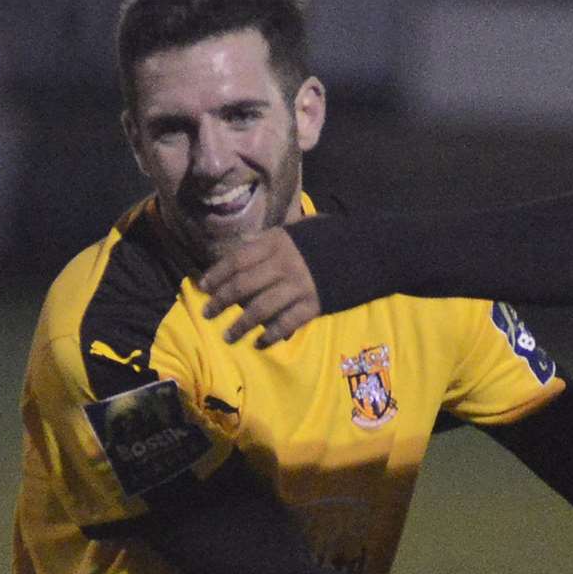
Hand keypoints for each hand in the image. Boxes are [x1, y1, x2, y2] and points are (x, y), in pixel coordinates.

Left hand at [198, 228, 321, 345]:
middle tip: (207, 313)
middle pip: (244, 286)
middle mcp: (285, 264)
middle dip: (222, 301)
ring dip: (241, 325)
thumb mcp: (298, 230)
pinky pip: (287, 323)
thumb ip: (270, 238)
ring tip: (228, 336)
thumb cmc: (329, 239)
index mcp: (278, 242)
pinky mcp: (314, 305)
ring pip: (261, 309)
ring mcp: (299, 286)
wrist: (369, 251)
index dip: (217, 274)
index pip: (238, 260)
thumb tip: (242, 243)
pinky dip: (271, 335)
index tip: (203, 286)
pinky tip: (260, 343)